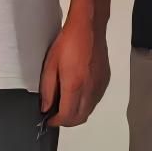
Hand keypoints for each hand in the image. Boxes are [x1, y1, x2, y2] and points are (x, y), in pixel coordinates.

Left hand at [39, 12, 112, 127]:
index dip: (56, 122)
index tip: (48, 119)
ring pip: (88, 111)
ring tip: (65, 104)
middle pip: (80, 118)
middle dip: (66, 121)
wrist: (89, 27)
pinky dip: (85, 104)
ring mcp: (100, 86)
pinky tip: (77, 93)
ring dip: (76, 113)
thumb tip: (46, 108)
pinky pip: (95, 101)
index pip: (67, 116)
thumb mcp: (50, 65)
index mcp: (74, 85)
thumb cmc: (67, 43)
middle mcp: (90, 90)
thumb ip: (48, 89)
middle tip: (55, 114)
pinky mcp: (105, 81)